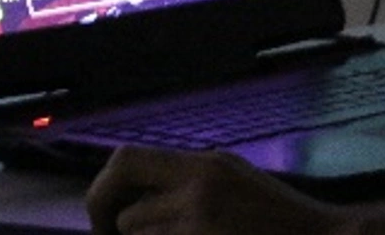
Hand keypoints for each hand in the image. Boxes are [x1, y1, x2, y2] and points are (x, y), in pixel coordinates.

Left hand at [86, 145, 362, 234]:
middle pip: (128, 216)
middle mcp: (201, 187)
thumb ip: (189, 183)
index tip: (106, 218)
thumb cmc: (281, 221)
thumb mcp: (233, 181)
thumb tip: (138, 200)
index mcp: (206, 165)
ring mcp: (202, 222)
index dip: (103, 190)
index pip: (126, 161)